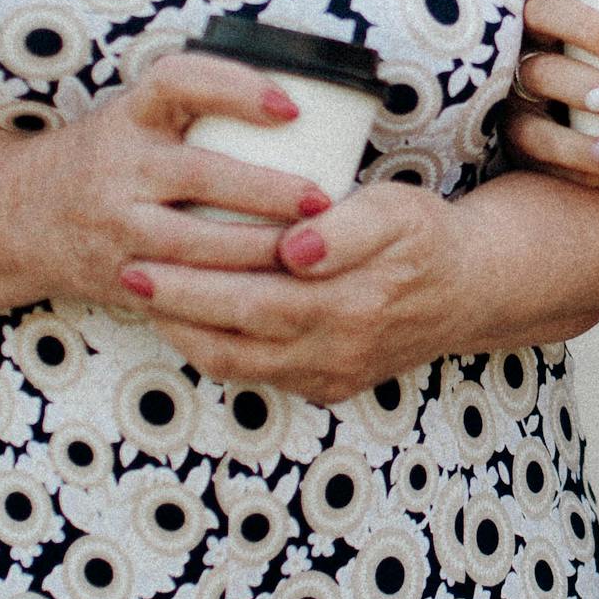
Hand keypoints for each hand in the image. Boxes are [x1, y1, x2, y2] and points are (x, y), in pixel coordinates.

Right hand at [0, 51, 338, 304]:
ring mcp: (117, 227)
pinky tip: (270, 296)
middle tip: (321, 200)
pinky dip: (228, 298)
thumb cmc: (105, 157)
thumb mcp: (136, 116)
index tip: (289, 107)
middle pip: (200, 176)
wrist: (18, 216)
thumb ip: (196, 106)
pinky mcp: (121, 278)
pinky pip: (182, 294)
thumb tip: (302, 106)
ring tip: (309, 252)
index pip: (179, 83)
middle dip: (267, 191)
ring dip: (257, 250)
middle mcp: (120, 167)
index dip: (235, 89)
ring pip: (195, 245)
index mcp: (130, 116)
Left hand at [114, 182, 473, 404]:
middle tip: (126, 275)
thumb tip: (296, 249)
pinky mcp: (329, 386)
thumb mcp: (398, 212)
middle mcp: (336, 348)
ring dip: (186, 334)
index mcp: (350, 302)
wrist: (471, 290)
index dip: (192, 286)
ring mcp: (331, 374)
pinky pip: (258, 376)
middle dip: (174, 307)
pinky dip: (217, 350)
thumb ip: (348, 228)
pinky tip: (191, 320)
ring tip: (146, 298)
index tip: (144, 260)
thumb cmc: (425, 236)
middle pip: (235, 335)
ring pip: (239, 365)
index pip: (252, 299)